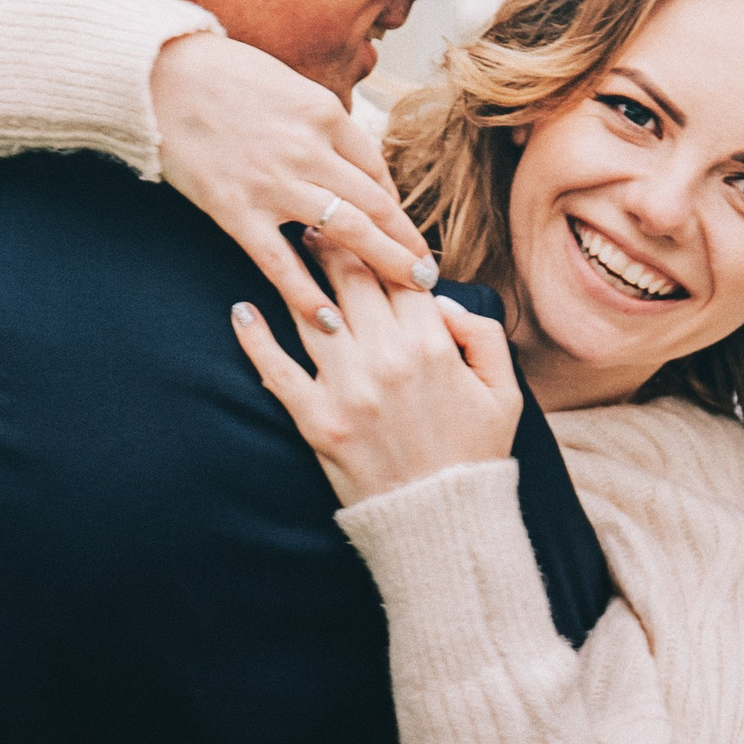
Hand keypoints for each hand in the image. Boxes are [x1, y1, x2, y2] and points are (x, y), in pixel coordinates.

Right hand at [152, 32, 439, 328]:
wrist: (158, 74)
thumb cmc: (223, 74)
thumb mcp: (288, 85)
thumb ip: (319, 123)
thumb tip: (345, 159)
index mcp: (326, 115)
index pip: (376, 170)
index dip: (396, 208)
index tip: (407, 233)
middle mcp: (311, 149)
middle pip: (376, 204)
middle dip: (407, 243)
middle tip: (429, 274)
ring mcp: (275, 182)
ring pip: (348, 232)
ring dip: (385, 265)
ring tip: (410, 291)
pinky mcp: (237, 209)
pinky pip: (281, 261)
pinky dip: (307, 293)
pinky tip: (330, 319)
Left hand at [230, 235, 522, 506]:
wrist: (441, 522)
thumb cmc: (475, 454)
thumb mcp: (503, 391)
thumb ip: (482, 335)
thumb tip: (440, 301)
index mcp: (432, 346)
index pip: (399, 275)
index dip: (380, 244)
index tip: (362, 223)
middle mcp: (386, 359)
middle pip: (351, 282)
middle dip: (333, 244)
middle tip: (316, 221)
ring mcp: (347, 389)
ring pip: (313, 313)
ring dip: (295, 275)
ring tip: (285, 246)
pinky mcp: (316, 420)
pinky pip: (277, 370)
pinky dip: (255, 338)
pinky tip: (240, 312)